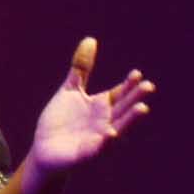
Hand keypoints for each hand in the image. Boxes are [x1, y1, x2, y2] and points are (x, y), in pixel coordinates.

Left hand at [26, 37, 153, 177]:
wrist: (44, 150)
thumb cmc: (60, 121)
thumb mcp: (70, 90)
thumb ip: (81, 68)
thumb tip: (90, 39)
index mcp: (101, 106)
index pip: (119, 93)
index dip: (128, 84)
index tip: (137, 73)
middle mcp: (105, 121)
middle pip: (123, 108)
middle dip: (136, 97)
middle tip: (149, 86)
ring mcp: (98, 138)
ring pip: (118, 127)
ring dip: (130, 119)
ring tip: (143, 108)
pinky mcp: (87, 154)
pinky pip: (99, 148)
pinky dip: (106, 142)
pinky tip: (111, 133)